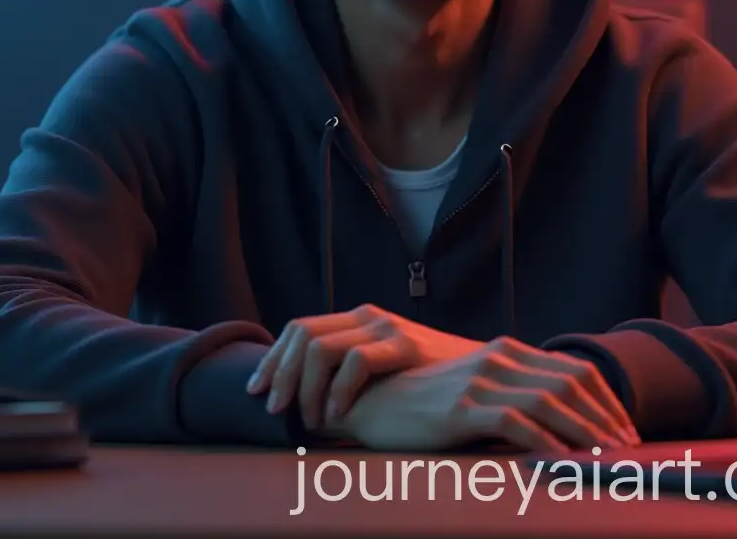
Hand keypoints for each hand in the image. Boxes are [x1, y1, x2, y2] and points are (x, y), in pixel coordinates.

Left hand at [246, 304, 482, 429]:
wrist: (479, 374)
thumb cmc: (424, 382)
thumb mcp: (380, 370)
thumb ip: (347, 373)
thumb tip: (298, 400)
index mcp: (355, 320)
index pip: (298, 328)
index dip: (273, 359)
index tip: (257, 391)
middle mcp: (366, 316)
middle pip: (303, 334)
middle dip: (280, 373)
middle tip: (274, 409)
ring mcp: (385, 327)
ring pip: (321, 348)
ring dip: (305, 386)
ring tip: (306, 419)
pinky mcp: (404, 344)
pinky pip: (356, 362)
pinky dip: (338, 391)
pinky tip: (337, 415)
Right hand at [335, 335, 640, 453]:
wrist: (373, 399)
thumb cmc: (426, 401)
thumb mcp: (474, 387)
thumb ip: (511, 390)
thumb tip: (557, 415)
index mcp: (505, 351)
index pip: (573, 369)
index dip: (605, 399)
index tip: (625, 427)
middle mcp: (497, 359)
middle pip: (570, 384)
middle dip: (605, 417)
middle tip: (629, 448)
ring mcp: (480, 382)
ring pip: (550, 402)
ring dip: (586, 431)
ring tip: (608, 456)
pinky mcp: (461, 408)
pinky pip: (515, 424)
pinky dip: (545, 442)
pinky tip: (563, 461)